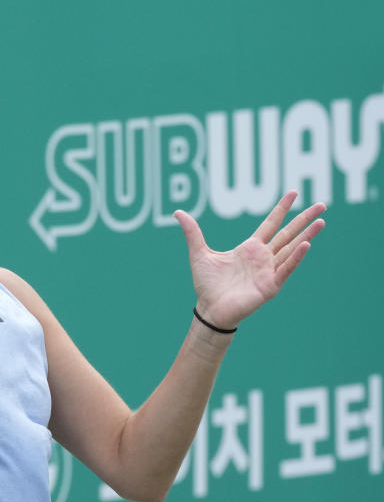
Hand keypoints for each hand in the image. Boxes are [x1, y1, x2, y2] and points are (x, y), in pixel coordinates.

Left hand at [174, 191, 325, 328]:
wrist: (209, 308)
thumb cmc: (206, 284)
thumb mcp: (199, 253)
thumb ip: (192, 232)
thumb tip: (178, 212)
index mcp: (250, 248)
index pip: (271, 224)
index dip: (282, 209)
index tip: (294, 193)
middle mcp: (263, 258)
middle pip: (287, 234)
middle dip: (304, 219)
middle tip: (322, 205)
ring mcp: (269, 271)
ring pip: (291, 249)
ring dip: (307, 236)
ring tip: (321, 221)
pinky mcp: (270, 286)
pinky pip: (285, 269)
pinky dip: (295, 258)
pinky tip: (305, 245)